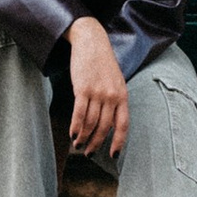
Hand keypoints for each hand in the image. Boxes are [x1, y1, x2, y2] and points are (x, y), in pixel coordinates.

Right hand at [66, 16, 128, 157]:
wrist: (91, 40)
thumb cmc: (103, 63)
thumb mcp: (116, 81)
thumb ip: (115, 101)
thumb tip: (110, 125)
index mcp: (123, 95)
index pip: (124, 125)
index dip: (118, 142)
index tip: (113, 156)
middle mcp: (112, 96)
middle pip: (105, 128)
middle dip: (96, 144)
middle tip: (88, 153)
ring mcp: (98, 92)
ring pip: (91, 124)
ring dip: (83, 137)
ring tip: (78, 144)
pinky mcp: (83, 88)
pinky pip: (79, 114)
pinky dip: (75, 127)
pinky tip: (72, 134)